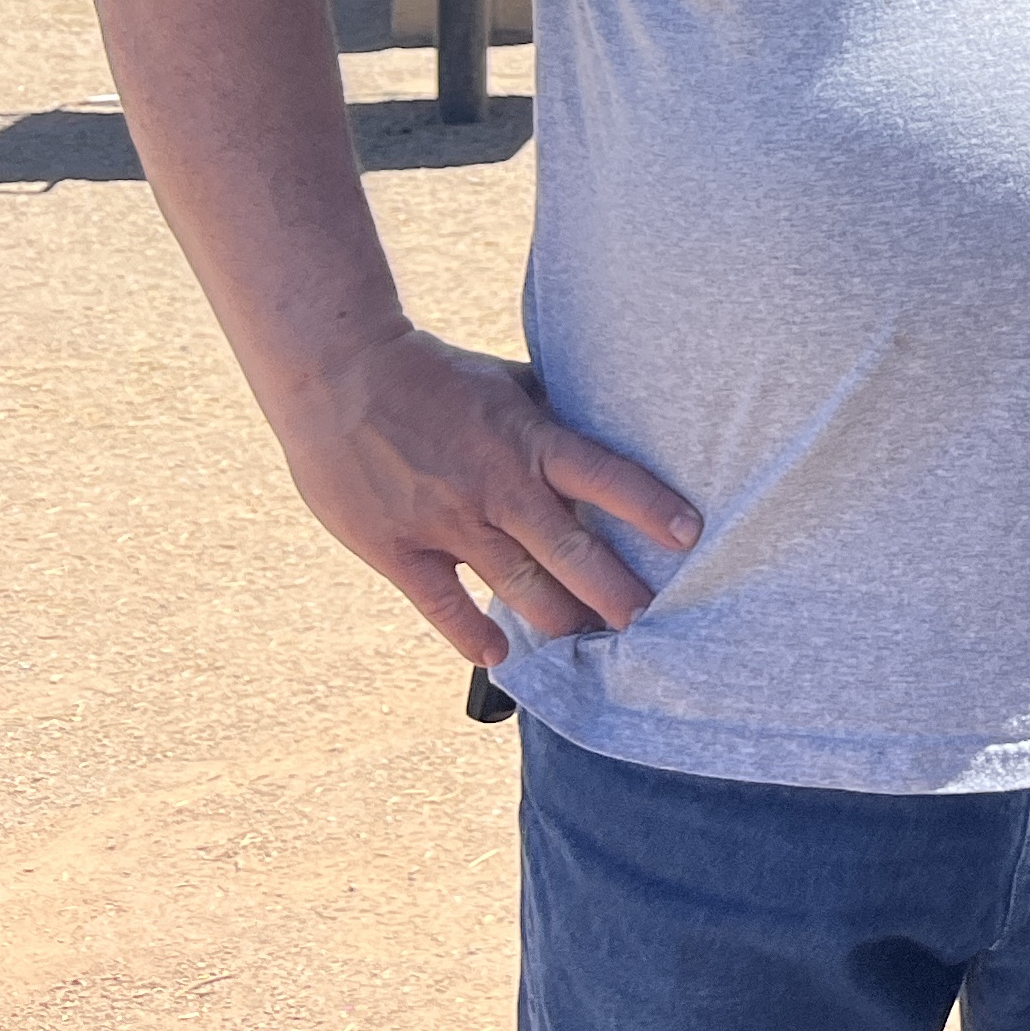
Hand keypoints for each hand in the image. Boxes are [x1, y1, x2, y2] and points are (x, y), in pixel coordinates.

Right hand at [272, 327, 699, 666]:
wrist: (341, 373)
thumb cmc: (435, 374)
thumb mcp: (510, 383)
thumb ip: (552, 415)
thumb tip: (607, 425)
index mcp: (530, 440)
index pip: (606, 476)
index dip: (650, 507)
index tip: (689, 536)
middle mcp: (498, 486)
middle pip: (571, 551)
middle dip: (613, 591)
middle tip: (647, 619)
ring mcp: (447, 521)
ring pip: (518, 586)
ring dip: (557, 618)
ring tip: (588, 642)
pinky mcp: (397, 548)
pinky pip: (442, 604)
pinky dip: (471, 635)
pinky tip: (498, 657)